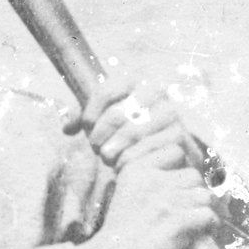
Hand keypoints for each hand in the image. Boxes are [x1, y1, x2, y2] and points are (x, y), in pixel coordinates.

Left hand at [64, 79, 201, 173]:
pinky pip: (147, 150)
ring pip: (131, 133)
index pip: (104, 91)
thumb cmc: (130, 134)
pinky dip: (129, 161)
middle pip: (115, 115)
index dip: (90, 114)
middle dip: (99, 137)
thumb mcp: (106, 121)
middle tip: (98, 150)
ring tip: (109, 159)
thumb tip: (68, 127)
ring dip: (113, 151)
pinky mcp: (180, 136)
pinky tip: (124, 167)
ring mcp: (171, 112)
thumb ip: (84, 119)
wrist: (168, 153)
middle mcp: (157, 91)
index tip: (87, 130)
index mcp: (136, 81)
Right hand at [75, 152, 218, 248]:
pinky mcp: (177, 222)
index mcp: (136, 168)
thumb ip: (151, 180)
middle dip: (193, 193)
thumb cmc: (117, 235)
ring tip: (193, 225)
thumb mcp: (126, 193)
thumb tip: (189, 176)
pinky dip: (208, 226)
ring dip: (202, 210)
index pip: (175, 150)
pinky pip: (208, 215)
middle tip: (185, 212)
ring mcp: (165, 201)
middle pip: (193, 175)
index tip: (174, 189)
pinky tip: (198, 235)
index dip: (179, 169)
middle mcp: (152, 180)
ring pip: (204, 195)